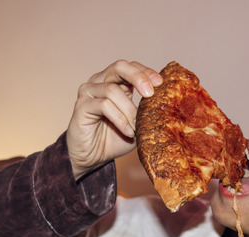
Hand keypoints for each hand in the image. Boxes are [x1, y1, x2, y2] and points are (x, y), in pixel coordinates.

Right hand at [66, 59, 161, 179]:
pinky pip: (104, 105)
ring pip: (113, 90)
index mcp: (114, 82)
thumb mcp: (138, 124)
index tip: (160, 84)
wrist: (92, 157)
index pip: (131, 67)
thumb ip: (148, 112)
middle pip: (119, 67)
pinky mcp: (81, 105)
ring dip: (129, 110)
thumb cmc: (114, 139)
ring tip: (135, 127)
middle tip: (150, 93)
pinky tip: (127, 131)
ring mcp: (89, 92)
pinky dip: (120, 119)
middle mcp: (100, 82)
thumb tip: (167, 106)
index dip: (145, 71)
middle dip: (138, 77)